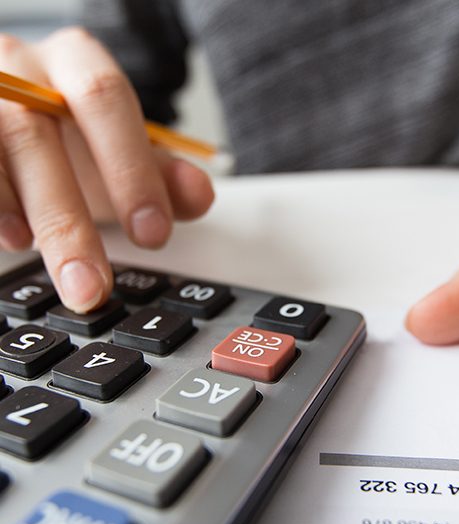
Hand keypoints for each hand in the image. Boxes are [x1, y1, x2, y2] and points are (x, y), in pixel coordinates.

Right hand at [0, 28, 213, 311]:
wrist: (21, 106)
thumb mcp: (124, 149)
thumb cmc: (77, 130)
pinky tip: (9, 240)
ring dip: (18, 214)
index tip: (152, 233)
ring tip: (39, 262)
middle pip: (34, 136)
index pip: (105, 101)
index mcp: (77, 63)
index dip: (130, 169)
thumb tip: (200, 195)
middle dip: (67, 221)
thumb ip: (162, 172)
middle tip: (93, 285)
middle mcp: (20, 70)